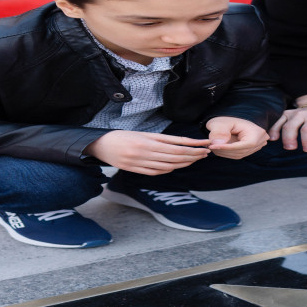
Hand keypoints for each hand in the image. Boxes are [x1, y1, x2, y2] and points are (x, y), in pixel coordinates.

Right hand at [84, 130, 210, 174]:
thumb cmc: (123, 136)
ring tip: (196, 159)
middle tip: (206, 153)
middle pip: (176, 155)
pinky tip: (178, 166)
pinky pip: (157, 172)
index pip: (177, 144)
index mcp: (148, 140)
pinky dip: (169, 169)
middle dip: (194, 155)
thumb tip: (181, 145)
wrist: (100, 145)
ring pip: (169, 164)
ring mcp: (140, 162)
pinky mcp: (135, 170)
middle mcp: (145, 151)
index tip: (205, 145)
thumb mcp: (142, 134)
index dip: (193, 146)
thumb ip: (160, 140)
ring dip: (185, 163)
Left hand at [205, 116, 268, 158]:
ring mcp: (257, 146)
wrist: (234, 119)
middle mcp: (260, 141)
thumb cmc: (227, 119)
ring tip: (213, 146)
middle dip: (223, 150)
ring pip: (238, 154)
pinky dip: (227, 152)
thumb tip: (217, 143)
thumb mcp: (222, 122)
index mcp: (257, 133)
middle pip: (240, 151)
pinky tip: (218, 147)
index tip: (212, 146)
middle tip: (210, 146)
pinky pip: (238, 154)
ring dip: (224, 152)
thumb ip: (219, 131)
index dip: (225, 147)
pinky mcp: (251, 149)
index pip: (241, 145)